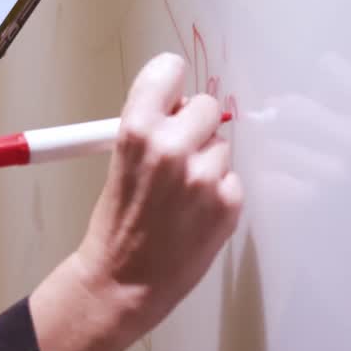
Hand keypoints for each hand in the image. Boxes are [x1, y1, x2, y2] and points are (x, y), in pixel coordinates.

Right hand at [29, 52, 243, 350]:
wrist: (124, 280)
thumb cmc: (117, 222)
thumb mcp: (119, 159)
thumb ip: (149, 127)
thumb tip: (179, 106)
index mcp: (137, 129)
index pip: (169, 70)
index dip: (170, 83)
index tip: (172, 95)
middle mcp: (173, 146)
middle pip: (206, 105)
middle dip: (195, 124)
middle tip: (179, 151)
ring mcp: (205, 176)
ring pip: (222, 146)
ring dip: (208, 162)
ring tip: (182, 192)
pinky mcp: (229, 203)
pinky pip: (232, 179)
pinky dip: (219, 192)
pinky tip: (195, 212)